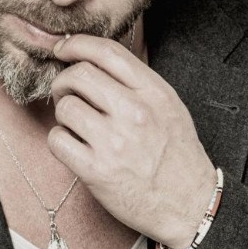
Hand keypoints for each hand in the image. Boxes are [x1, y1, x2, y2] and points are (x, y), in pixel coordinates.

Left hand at [48, 34, 215, 248]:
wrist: (190, 205)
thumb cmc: (176, 154)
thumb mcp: (168, 105)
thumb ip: (134, 81)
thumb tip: (90, 59)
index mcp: (153, 93)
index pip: (107, 52)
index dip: (76, 43)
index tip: (62, 47)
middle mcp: (134, 113)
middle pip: (79, 75)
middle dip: (64, 80)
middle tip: (66, 92)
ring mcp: (114, 142)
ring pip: (65, 107)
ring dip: (63, 113)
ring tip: (76, 124)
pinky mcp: (96, 171)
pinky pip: (57, 139)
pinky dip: (59, 140)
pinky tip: (73, 145)